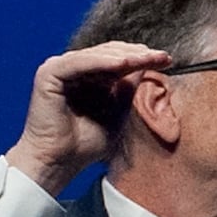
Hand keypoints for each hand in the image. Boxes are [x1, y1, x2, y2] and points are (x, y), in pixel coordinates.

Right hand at [9, 42, 168, 193]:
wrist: (57, 164)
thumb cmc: (84, 145)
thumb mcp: (116, 114)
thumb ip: (127, 91)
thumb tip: (146, 67)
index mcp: (85, 77)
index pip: (117, 60)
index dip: (142, 58)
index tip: (167, 60)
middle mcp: (72, 69)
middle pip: (109, 53)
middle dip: (138, 54)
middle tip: (162, 56)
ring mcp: (58, 68)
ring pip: (98, 55)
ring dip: (125, 56)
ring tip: (147, 57)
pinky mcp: (49, 74)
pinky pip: (81, 62)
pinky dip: (103, 62)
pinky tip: (125, 63)